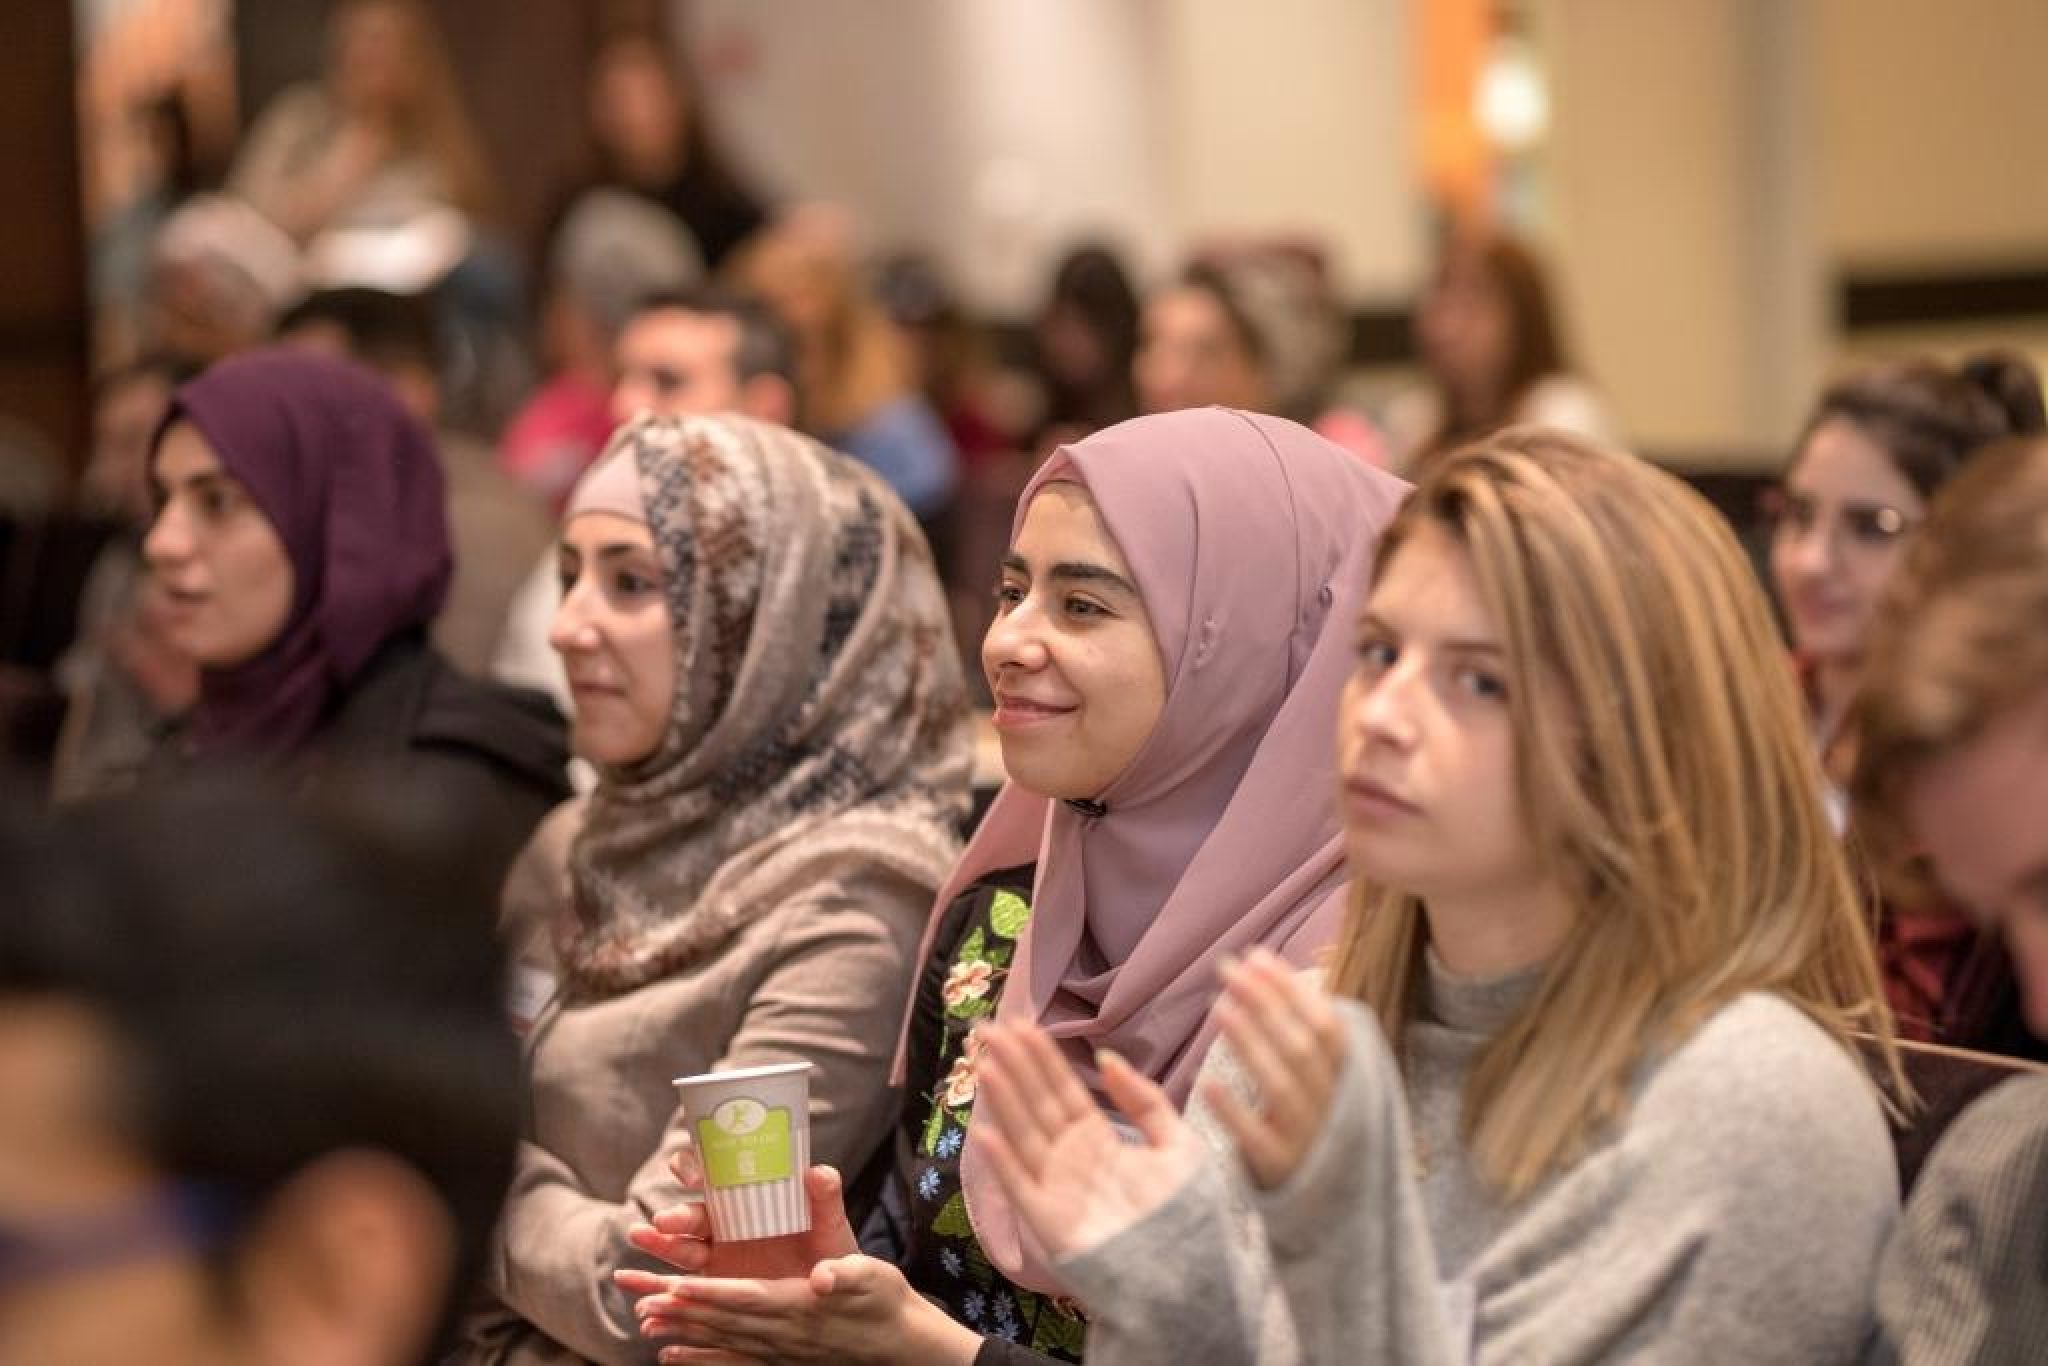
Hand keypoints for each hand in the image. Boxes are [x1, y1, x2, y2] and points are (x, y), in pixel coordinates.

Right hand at [615, 1146, 856, 1288]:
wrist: (833, 1295)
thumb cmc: (830, 1251)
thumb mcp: (830, 1225)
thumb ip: (826, 1199)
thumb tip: (819, 1171)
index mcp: (751, 1198)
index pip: (715, 1174)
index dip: (697, 1167)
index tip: (691, 1173)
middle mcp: (728, 1223)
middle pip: (693, 1213)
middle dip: (676, 1214)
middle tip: (664, 1221)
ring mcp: (718, 1255)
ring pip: (681, 1247)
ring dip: (658, 1242)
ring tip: (639, 1237)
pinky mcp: (714, 1287)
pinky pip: (682, 1286)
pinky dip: (660, 1288)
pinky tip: (645, 1297)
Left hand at [632, 1254, 982, 1365]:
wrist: (901, 1344)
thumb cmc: (886, 1302)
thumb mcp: (872, 1278)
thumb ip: (847, 1274)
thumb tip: (825, 1275)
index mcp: (800, 1306)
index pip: (745, 1297)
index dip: (709, 1292)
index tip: (675, 1285)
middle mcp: (782, 1332)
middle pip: (723, 1319)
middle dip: (681, 1309)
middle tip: (642, 1298)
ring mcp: (779, 1349)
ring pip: (720, 1339)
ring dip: (682, 1331)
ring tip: (645, 1320)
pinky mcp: (780, 1356)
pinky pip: (731, 1359)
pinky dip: (699, 1357)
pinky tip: (671, 1354)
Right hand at [971, 1022, 1205, 1261]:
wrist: (1190, 1277)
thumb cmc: (1187, 1215)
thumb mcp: (1178, 1145)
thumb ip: (1144, 1101)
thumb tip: (1107, 1057)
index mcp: (1098, 1143)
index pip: (1063, 1092)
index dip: (1042, 1059)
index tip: (1021, 1024)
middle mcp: (1070, 1162)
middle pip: (1037, 1105)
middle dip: (1013, 1067)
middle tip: (988, 1028)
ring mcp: (1055, 1190)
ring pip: (1024, 1134)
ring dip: (1003, 1099)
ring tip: (985, 1062)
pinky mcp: (1048, 1222)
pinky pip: (1020, 1186)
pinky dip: (1002, 1161)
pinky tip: (985, 1131)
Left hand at [1201, 949, 1348, 1189]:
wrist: (1332, 1219)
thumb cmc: (1317, 1135)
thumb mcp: (1327, 1088)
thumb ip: (1306, 1039)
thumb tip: (1274, 973)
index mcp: (1349, 1083)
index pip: (1326, 1026)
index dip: (1291, 990)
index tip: (1255, 955)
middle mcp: (1334, 1109)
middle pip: (1301, 1047)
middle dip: (1264, 1002)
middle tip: (1226, 968)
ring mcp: (1309, 1141)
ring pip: (1281, 1086)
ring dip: (1250, 1043)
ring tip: (1218, 1007)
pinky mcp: (1280, 1172)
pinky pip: (1257, 1139)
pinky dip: (1234, 1110)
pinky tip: (1207, 1081)